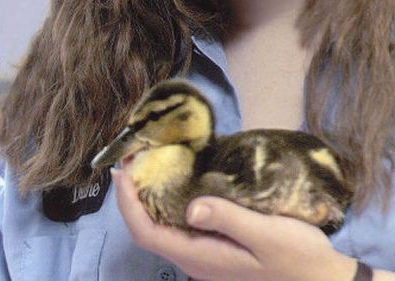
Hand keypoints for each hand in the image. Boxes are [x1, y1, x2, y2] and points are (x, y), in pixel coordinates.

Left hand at [112, 169, 355, 280]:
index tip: (121, 171)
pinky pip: (182, 224)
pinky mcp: (217, 248)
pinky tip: (179, 180)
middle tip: (133, 157)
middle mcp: (196, 259)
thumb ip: (228, 219)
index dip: (128, 204)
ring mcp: (206, 256)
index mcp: (201, 257)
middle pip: (150, 228)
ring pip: (164, 226)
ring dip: (150, 196)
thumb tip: (189, 206)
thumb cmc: (297, 259)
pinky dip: (171, 200)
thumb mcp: (266, 236)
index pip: (147, 232)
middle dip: (134, 194)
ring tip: (149, 163)